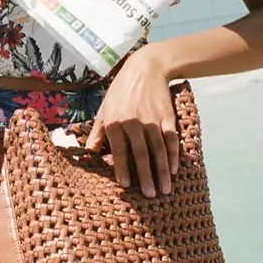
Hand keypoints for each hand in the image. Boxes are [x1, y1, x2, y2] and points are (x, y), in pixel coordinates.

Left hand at [85, 47, 178, 197]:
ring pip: (158, 150)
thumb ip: (97, 132)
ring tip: (164, 190)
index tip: (126, 186)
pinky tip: (174, 170)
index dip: (123, 169)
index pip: (119, 151)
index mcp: (114, 122)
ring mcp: (152, 119)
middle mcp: (133, 122)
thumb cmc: (120, 90)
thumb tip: (88, 152)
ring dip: (161, 171)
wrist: (146, 67)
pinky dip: (173, 156)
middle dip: (145, 176)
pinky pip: (171, 139)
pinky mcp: (167, 116)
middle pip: (140, 154)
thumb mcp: (104, 109)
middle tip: (149, 195)